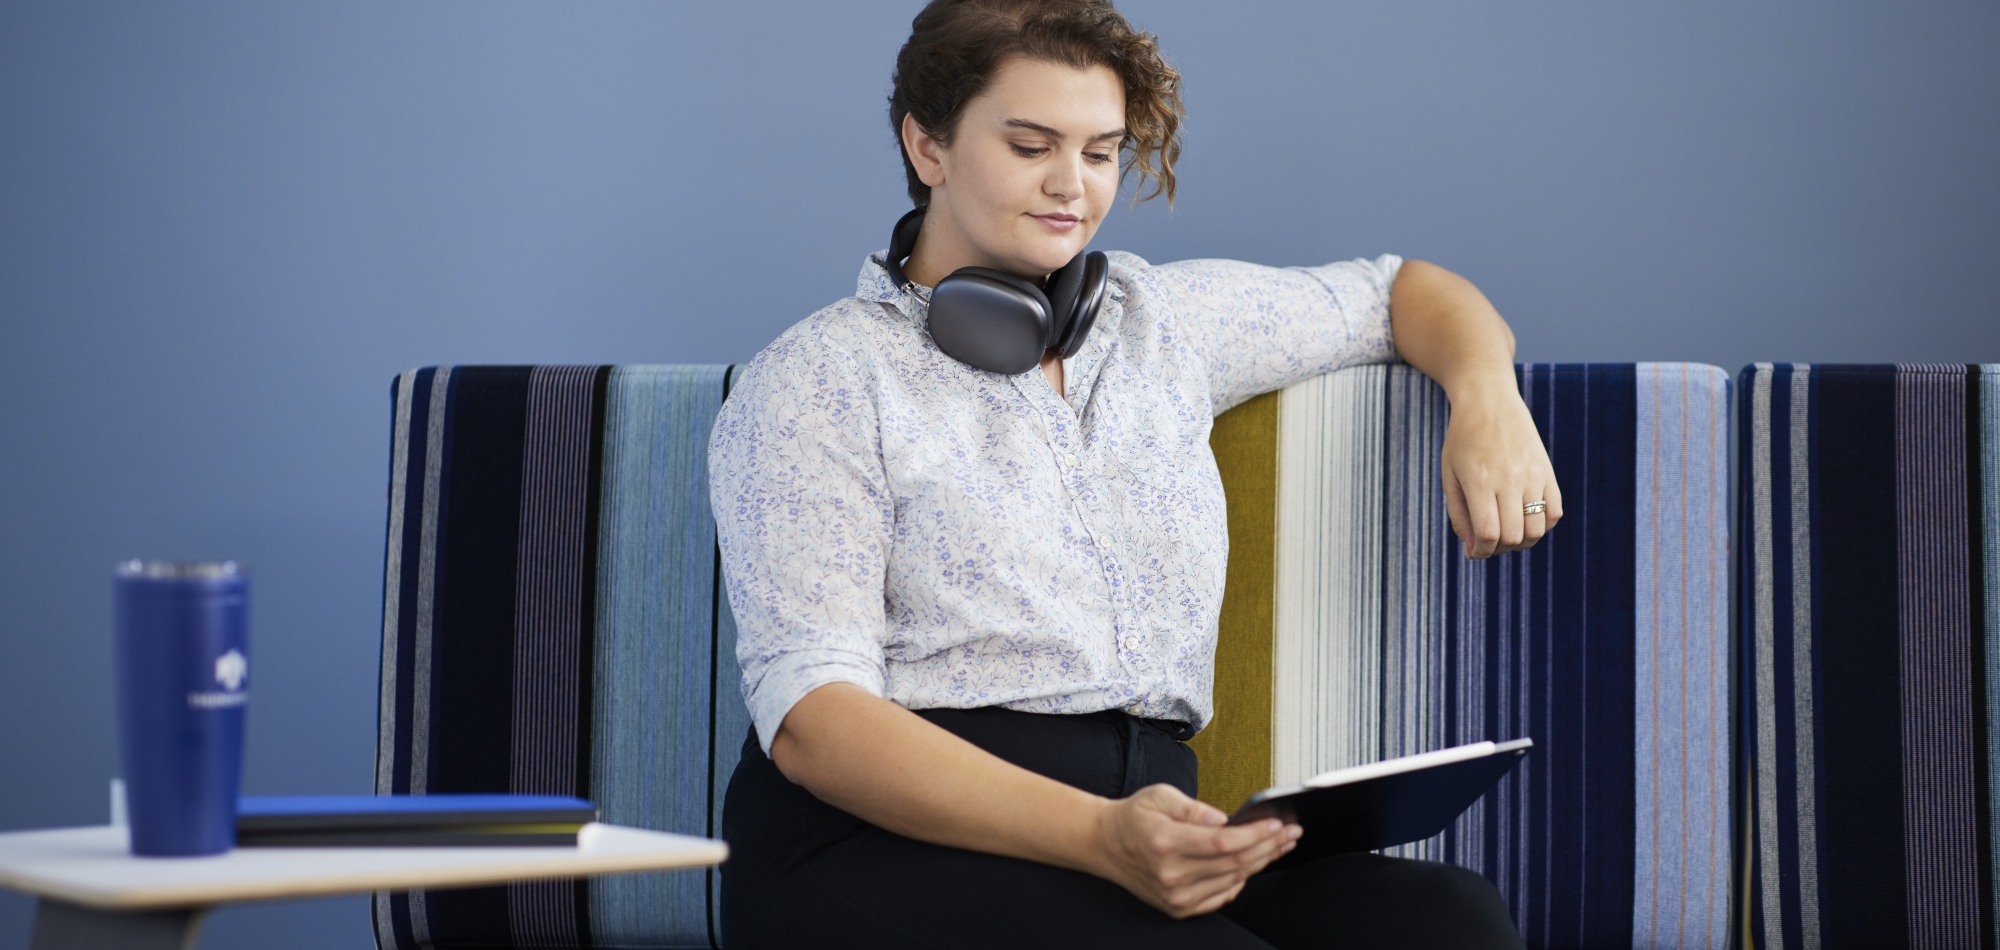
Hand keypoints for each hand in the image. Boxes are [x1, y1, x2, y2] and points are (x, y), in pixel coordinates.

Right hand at [1088, 784, 1299, 917]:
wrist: (1105, 844)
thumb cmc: (1134, 818)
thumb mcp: (1159, 795)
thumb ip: (1194, 807)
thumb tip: (1225, 820)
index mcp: (1167, 843)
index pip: (1224, 843)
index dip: (1256, 835)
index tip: (1277, 824)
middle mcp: (1172, 874)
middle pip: (1235, 864)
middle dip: (1269, 847)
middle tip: (1290, 833)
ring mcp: (1176, 896)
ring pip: (1233, 881)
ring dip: (1261, 863)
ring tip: (1279, 846)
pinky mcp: (1179, 907)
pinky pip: (1221, 896)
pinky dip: (1241, 880)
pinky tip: (1253, 864)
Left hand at [1440, 377, 1562, 558]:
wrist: (1490, 402)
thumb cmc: (1463, 440)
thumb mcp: (1449, 476)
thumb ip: (1459, 515)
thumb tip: (1473, 549)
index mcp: (1480, 480)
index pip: (1489, 534)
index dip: (1481, 551)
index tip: (1475, 550)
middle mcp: (1510, 479)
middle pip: (1514, 536)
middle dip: (1499, 549)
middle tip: (1488, 542)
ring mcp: (1533, 475)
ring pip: (1537, 530)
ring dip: (1522, 541)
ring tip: (1507, 531)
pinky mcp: (1548, 472)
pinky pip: (1554, 512)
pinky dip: (1542, 525)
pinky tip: (1525, 518)